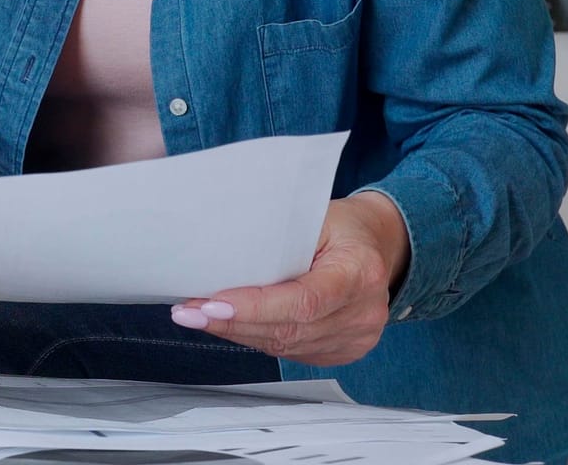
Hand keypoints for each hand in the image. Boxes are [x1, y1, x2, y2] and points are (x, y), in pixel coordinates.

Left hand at [170, 191, 410, 366]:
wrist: (378, 246)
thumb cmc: (341, 226)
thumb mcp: (315, 216)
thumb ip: (278, 235)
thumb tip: (221, 253)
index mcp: (360, 272)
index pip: (303, 300)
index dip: (255, 308)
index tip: (210, 305)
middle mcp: (363, 313)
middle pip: (289, 329)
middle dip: (233, 322)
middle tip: (188, 313)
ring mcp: (357, 338)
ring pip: (286, 346)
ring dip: (238, 333)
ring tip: (198, 317)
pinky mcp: (344, 351)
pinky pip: (293, 351)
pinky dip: (258, 338)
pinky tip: (231, 326)